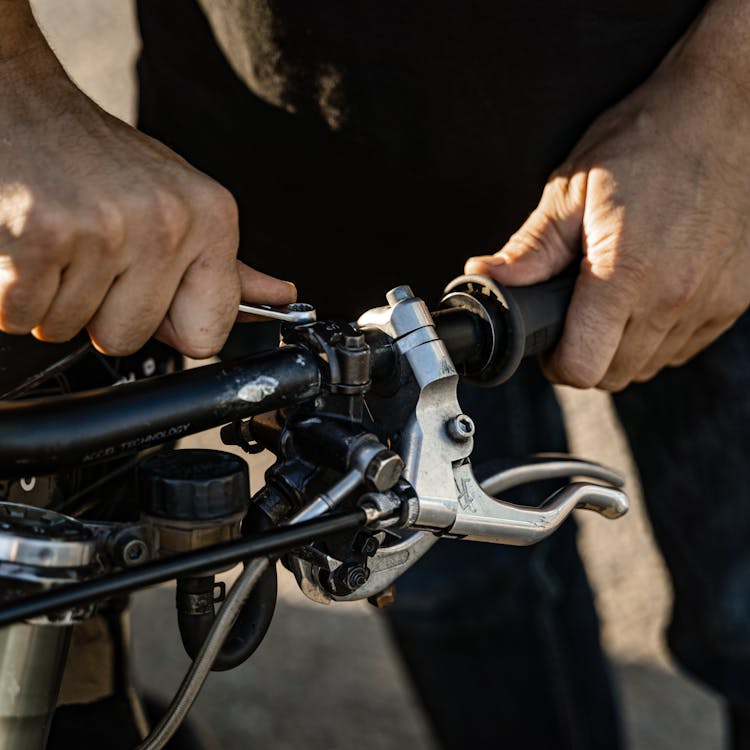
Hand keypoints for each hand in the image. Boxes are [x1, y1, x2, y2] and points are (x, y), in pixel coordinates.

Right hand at [0, 16, 293, 357]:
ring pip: (69, 330)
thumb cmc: (101, 160)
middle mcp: (168, 223)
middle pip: (127, 339)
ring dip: (51, 300)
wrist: (20, 100)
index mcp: (213, 220)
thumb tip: (283, 298)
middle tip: (88, 257)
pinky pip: (21, 316)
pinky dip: (9, 294)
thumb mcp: (180, 204)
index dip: (164, 326)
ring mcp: (106, 230)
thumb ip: (227, 266)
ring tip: (58, 244)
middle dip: (97, 313)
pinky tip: (23, 245)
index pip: (206, 336)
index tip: (144, 293)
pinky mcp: (41, 236)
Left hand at [465, 12, 749, 390]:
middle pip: (614, 375)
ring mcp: (711, 301)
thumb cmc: (649, 139)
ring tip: (612, 301)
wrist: (727, 110)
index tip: (549, 342)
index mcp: (626, 272)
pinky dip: (659, 336)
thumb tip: (485, 277)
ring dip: (622, 348)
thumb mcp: (572, 188)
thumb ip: (530, 248)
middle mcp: (674, 297)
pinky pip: (685, 347)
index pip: (583, 367)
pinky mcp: (736, 298)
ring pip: (650, 365)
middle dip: (585, 356)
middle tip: (574, 319)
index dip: (556, 363)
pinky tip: (648, 297)